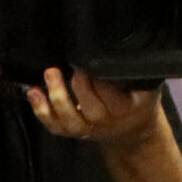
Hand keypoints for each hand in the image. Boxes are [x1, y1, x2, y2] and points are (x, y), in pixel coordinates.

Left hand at [26, 67, 164, 150]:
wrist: (133, 131)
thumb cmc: (136, 102)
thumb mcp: (146, 87)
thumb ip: (136, 71)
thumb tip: (126, 49)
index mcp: (126, 109)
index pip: (112, 93)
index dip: (100, 76)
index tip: (93, 62)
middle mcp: (107, 121)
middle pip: (90, 105)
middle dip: (80, 82)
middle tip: (76, 65)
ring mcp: (88, 127)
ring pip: (70, 118)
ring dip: (58, 97)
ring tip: (51, 74)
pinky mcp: (73, 130)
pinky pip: (56, 126)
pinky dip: (42, 111)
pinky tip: (34, 94)